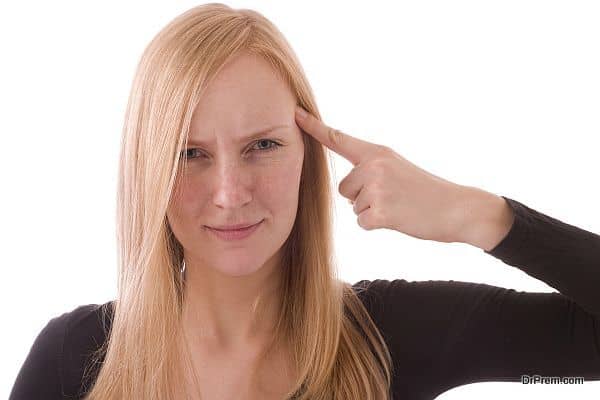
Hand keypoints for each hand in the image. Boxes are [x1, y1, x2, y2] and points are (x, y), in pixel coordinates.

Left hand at [295, 106, 469, 243]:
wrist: (455, 208)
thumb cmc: (424, 191)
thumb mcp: (397, 168)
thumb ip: (370, 169)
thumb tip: (347, 192)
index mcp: (377, 152)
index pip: (339, 138)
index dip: (314, 127)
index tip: (294, 113)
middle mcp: (374, 165)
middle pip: (343, 188)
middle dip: (361, 197)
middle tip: (392, 196)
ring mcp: (377, 187)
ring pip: (353, 206)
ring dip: (370, 211)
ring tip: (397, 205)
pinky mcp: (380, 210)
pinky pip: (362, 222)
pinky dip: (377, 225)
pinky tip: (398, 218)